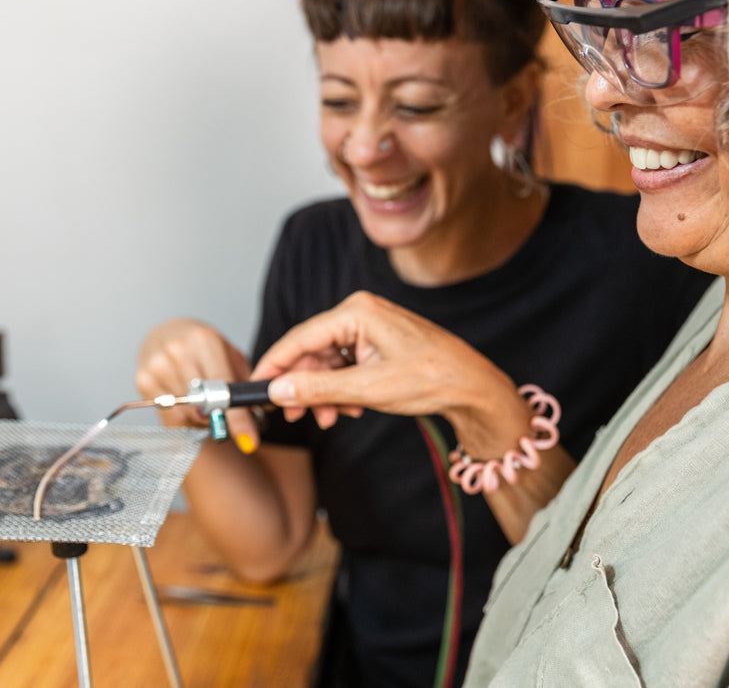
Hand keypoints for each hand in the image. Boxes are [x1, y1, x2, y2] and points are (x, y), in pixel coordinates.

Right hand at [136, 318, 260, 452]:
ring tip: (207, 406)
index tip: (250, 440)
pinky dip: (185, 418)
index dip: (238, 418)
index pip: (223, 388)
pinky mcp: (142, 380)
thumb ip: (245, 381)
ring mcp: (157, 365)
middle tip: (231, 425)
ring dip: (203, 420)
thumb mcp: (228, 354)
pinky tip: (189, 405)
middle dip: (221, 420)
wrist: (166, 333)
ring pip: (187, 414)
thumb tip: (265, 407)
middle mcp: (178, 351)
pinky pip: (170, 416)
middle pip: (204, 405)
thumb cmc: (201, 346)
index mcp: (204, 341)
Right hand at [253, 291, 531, 459]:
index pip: (300, 338)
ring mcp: (370, 327)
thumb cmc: (432, 379)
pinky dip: (342, 389)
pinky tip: (351, 409)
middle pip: (312, 351)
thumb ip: (318, 389)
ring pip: (328, 362)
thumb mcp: (368, 390)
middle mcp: (361, 312)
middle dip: (304, 387)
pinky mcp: (378, 342)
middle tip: (294, 416)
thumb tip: (279, 391)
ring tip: (333, 418)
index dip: (274, 366)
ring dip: (325, 393)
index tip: (255, 388)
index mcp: (357, 312)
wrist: (473, 388)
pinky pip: (345, 365)